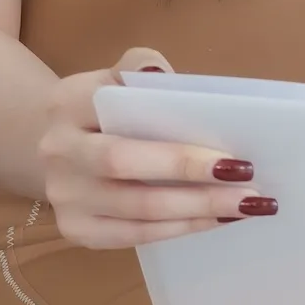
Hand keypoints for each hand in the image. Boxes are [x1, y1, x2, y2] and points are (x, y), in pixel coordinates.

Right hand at [35, 47, 273, 247]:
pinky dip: (179, 229)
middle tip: (247, 179)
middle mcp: (58, 150)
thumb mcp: (115, 79)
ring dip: (197, 209)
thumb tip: (164, 79)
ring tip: (245, 205)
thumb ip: (140, 68)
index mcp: (68, 102)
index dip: (169, 132)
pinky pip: (133, 236)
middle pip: (125, 164)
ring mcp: (65, 196)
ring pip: (136, 209)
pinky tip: (215, 221)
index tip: (228, 149)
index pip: (120, 112)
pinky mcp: (76, 230)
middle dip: (190, 173)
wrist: (57, 146)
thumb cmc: (104, 110)